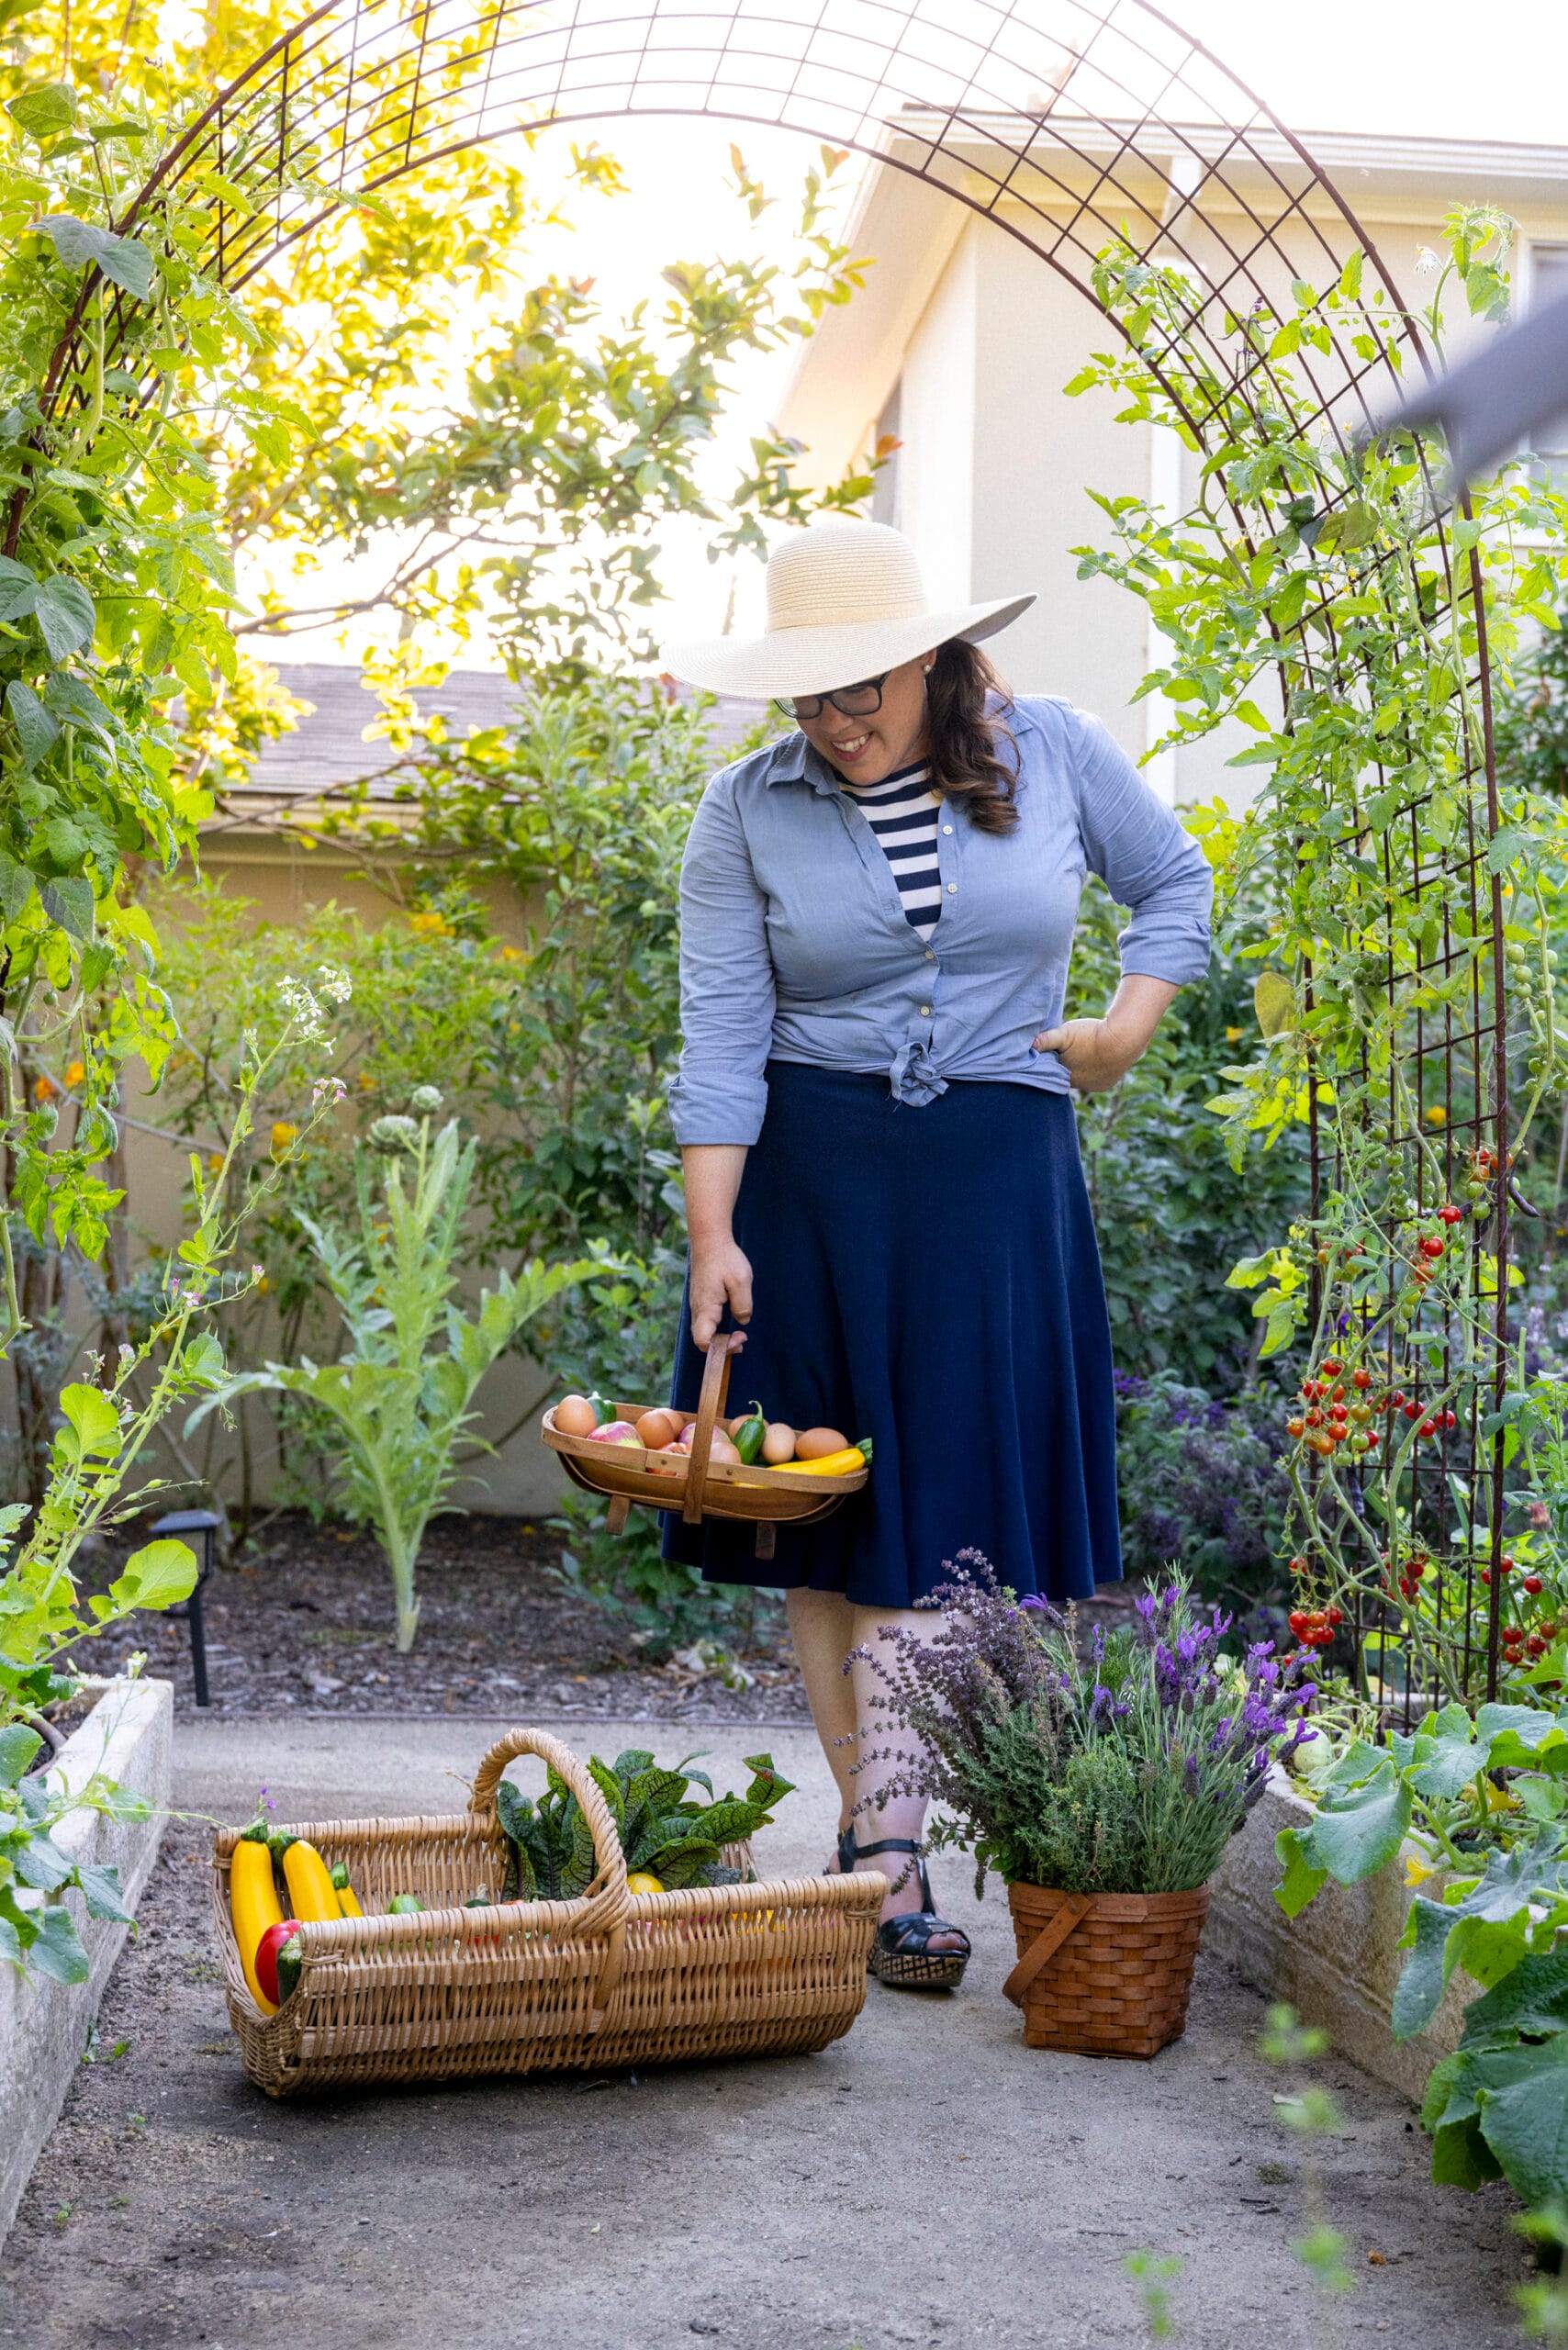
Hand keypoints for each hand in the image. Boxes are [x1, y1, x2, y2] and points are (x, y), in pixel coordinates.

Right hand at [688, 1234, 753, 1350]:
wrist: (709, 1241)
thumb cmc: (725, 1259)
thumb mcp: (741, 1281)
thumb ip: (743, 1305)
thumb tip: (743, 1321)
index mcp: (706, 1307)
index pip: (703, 1341)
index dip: (721, 1348)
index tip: (740, 1337)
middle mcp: (698, 1309)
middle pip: (703, 1341)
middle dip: (723, 1347)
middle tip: (743, 1339)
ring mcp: (697, 1305)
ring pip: (704, 1332)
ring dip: (720, 1338)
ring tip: (740, 1335)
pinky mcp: (701, 1300)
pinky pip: (705, 1323)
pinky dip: (717, 1329)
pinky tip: (731, 1321)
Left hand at [1032, 1016, 1142, 1092]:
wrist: (1124, 1039)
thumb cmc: (1091, 1036)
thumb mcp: (1065, 1033)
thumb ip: (1046, 1039)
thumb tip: (1029, 1044)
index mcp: (1067, 1078)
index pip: (1055, 1071)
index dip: (1055, 1059)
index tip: (1056, 1049)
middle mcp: (1082, 1087)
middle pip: (1069, 1075)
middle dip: (1069, 1064)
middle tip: (1071, 1049)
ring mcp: (1096, 1086)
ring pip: (1084, 1077)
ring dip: (1083, 1067)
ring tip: (1085, 1052)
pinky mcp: (1108, 1083)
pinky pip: (1096, 1077)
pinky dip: (1095, 1069)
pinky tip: (1096, 1058)